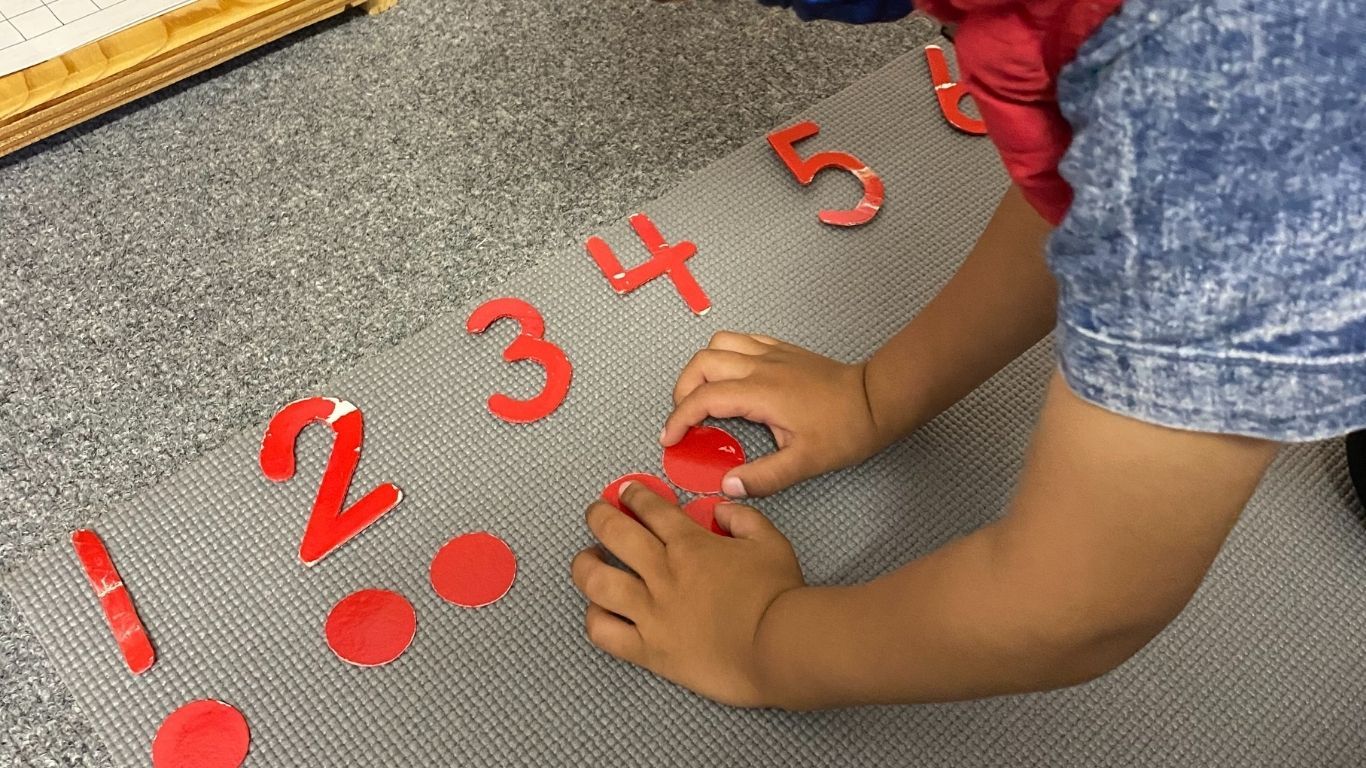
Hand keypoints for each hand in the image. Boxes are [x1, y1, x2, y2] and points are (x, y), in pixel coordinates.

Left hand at [571, 481, 804, 706]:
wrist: (778, 647)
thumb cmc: (778, 595)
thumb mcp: (769, 541)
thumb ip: (742, 518)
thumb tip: (719, 510)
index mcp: (690, 544)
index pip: (650, 509)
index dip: (634, 495)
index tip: (627, 492)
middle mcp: (662, 573)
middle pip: (613, 533)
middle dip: (599, 516)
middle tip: (596, 512)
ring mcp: (651, 612)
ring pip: (597, 581)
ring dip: (584, 564)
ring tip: (587, 559)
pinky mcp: (648, 650)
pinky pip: (605, 632)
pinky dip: (594, 618)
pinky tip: (597, 610)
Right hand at [661, 331, 889, 497]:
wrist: (875, 400)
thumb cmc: (843, 430)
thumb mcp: (804, 463)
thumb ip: (764, 476)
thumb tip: (728, 486)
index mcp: (760, 393)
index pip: (703, 398)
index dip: (679, 419)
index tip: (670, 440)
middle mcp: (760, 366)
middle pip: (702, 363)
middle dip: (682, 390)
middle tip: (684, 419)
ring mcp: (771, 353)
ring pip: (718, 343)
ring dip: (702, 368)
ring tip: (703, 395)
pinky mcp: (782, 350)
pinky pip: (742, 341)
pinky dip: (726, 355)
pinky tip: (732, 378)